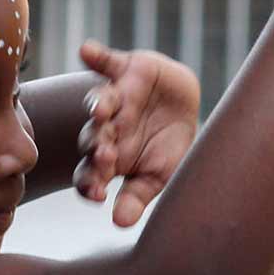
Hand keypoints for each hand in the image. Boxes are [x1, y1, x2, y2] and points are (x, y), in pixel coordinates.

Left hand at [73, 42, 199, 226]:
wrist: (186, 106)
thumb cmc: (166, 148)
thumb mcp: (158, 175)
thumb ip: (137, 195)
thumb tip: (120, 223)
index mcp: (108, 157)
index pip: (91, 173)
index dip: (92, 182)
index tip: (99, 194)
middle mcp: (104, 128)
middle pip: (93, 137)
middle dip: (98, 144)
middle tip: (105, 153)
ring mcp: (112, 97)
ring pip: (98, 100)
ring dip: (98, 103)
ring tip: (101, 109)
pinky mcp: (122, 69)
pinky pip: (104, 60)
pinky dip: (95, 54)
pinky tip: (87, 50)